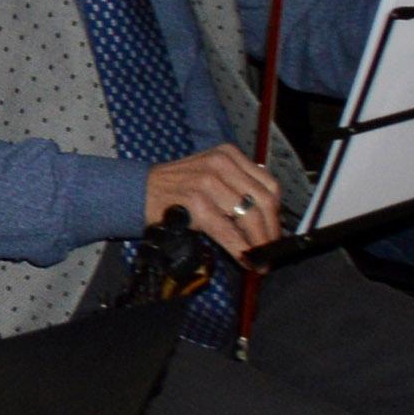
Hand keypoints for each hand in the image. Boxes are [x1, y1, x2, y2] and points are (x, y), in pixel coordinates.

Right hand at [145, 145, 282, 261]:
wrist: (137, 192)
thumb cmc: (175, 188)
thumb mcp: (209, 174)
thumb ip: (236, 187)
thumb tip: (266, 219)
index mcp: (228, 155)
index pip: (268, 184)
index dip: (277, 213)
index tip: (275, 232)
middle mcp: (221, 164)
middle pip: (264, 200)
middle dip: (271, 231)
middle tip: (271, 251)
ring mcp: (208, 182)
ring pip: (250, 216)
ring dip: (259, 243)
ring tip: (260, 259)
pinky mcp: (196, 203)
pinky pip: (228, 231)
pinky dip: (240, 248)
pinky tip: (245, 259)